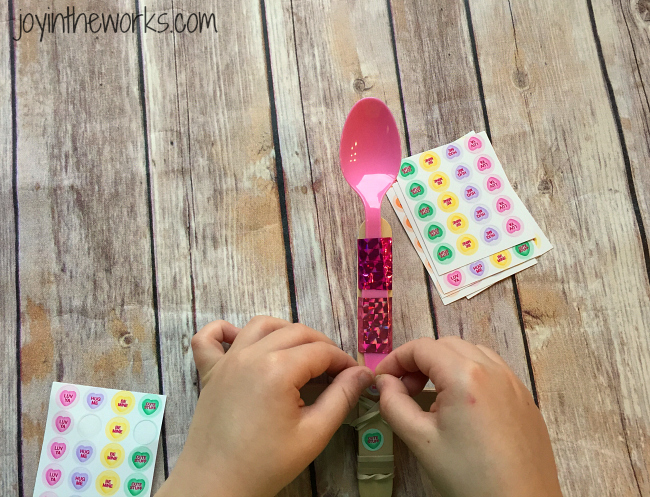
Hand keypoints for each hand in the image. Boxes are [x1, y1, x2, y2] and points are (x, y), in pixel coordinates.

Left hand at [157, 316, 373, 496]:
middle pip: (296, 332)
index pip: (322, 351)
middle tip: (335, 370)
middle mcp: (251, 354)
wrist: (217, 485)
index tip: (355, 376)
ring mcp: (227, 360)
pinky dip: (225, 331)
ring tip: (300, 353)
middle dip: (322, 346)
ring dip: (286, 331)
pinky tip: (240, 340)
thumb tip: (363, 373)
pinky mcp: (209, 371)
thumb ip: (342, 397)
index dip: (344, 361)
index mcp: (278, 369)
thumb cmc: (266, 464)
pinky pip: (210, 337)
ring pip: (261, 325)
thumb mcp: (314, 434)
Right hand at [375, 336, 561, 496]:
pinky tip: (461, 405)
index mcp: (465, 375)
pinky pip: (492, 370)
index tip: (383, 379)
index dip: (395, 359)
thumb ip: (394, 404)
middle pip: (446, 345)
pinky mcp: (524, 398)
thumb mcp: (420, 440)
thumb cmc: (471, 477)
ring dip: (446, 363)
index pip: (421, 348)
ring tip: (433, 396)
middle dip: (420, 361)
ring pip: (471, 352)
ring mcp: (513, 382)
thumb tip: (385, 383)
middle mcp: (492, 369)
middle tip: (405, 389)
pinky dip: (470, 374)